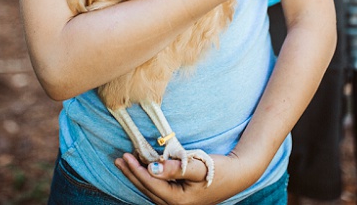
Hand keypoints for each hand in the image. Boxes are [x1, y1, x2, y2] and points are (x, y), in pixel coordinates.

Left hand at [114, 152, 250, 204]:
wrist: (237, 176)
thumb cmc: (219, 170)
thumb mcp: (197, 166)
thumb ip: (174, 168)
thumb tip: (152, 167)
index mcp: (178, 200)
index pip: (151, 184)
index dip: (136, 170)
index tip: (126, 156)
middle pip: (147, 189)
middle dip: (132, 174)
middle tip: (119, 159)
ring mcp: (177, 204)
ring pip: (150, 190)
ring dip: (137, 176)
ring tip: (125, 163)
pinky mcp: (179, 199)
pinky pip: (158, 190)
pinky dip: (148, 179)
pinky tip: (143, 170)